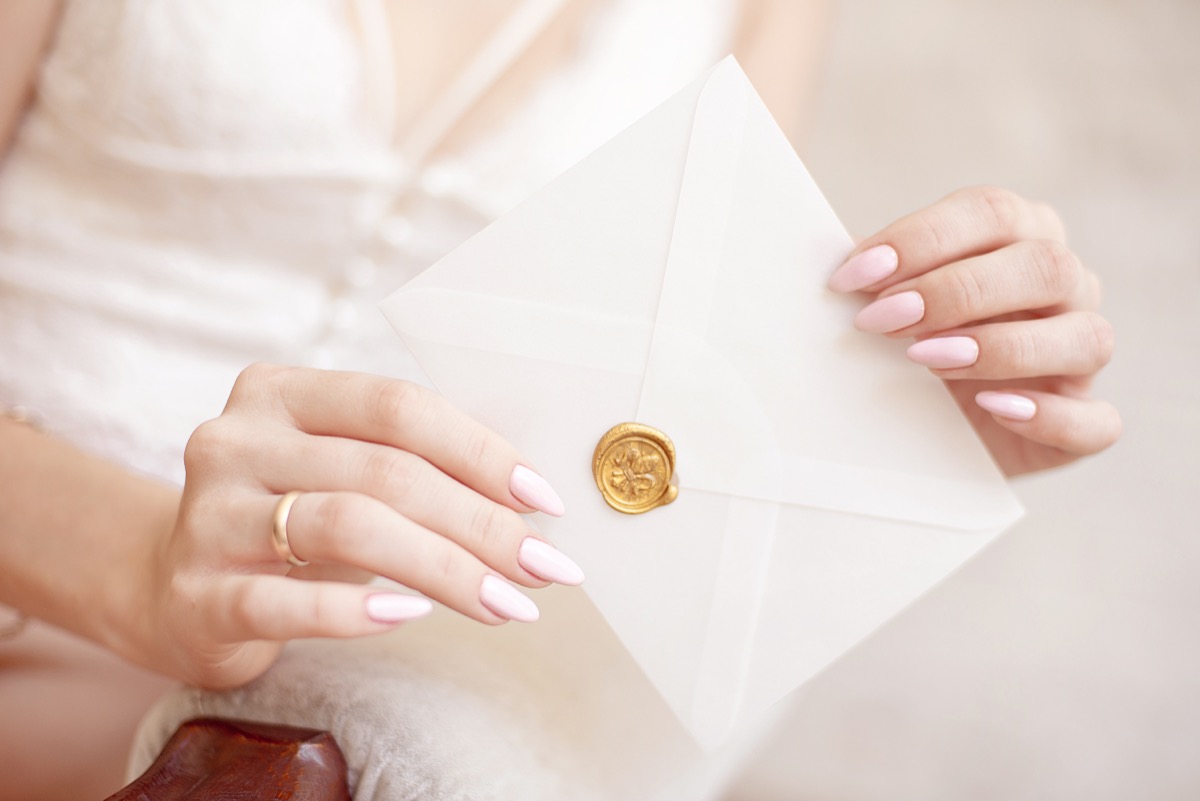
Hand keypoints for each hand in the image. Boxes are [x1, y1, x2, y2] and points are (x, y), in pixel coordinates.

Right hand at [140, 365, 581, 687]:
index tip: (543, 500)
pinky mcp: (196, 593)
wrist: (171, 587)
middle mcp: (235, 440)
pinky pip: (286, 601)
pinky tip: (412, 616)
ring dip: (444, 568)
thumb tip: (530, 504)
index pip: (397, 406)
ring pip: (347, 526)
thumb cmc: (286, 521)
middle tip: (544, 567)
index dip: (480, 450)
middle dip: (480, 523)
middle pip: (384, 471)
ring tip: (505, 604)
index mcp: (279, 393)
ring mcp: (207, 516)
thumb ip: (410, 466)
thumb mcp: (336, 471)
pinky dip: (357, 609)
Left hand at [827, 186, 1120, 475]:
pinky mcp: (1084, 425)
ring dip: (1000, 346)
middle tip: (882, 320)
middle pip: (1044, 266)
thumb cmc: (897, 345)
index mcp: (1019, 237)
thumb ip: (871, 277)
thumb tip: (828, 265)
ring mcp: (1082, 356)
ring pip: (1085, 337)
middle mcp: (1066, 287)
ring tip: (925, 360)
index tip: (854, 275)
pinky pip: (1098, 421)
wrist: (917, 427)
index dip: (921, 239)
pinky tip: (993, 409)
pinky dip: (1049, 416)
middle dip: (955, 291)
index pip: (991, 212)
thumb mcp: (883, 302)